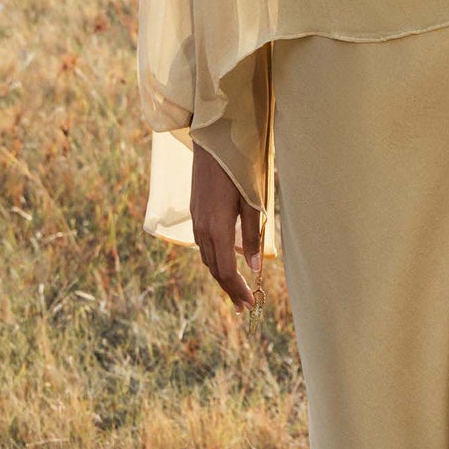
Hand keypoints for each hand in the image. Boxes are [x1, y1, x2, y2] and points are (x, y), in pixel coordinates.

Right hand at [191, 143, 262, 309]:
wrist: (213, 141)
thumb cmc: (239, 169)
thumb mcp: (252, 202)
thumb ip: (251, 236)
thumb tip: (253, 268)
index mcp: (217, 228)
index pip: (225, 270)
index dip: (237, 289)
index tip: (249, 304)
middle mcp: (202, 228)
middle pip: (213, 269)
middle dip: (229, 289)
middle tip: (244, 306)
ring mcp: (196, 220)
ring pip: (207, 258)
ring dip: (221, 276)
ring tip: (236, 289)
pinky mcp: (196, 211)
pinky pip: (204, 244)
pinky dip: (215, 259)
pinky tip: (227, 260)